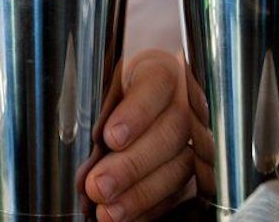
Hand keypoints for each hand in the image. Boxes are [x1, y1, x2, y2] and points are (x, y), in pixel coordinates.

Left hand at [84, 50, 192, 220]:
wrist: (145, 95)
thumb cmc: (119, 88)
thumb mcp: (106, 82)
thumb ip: (99, 105)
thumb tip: (83, 142)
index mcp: (159, 72)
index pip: (154, 85)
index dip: (135, 113)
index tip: (110, 137)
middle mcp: (183, 102)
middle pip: (168, 133)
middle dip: (131, 165)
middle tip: (98, 185)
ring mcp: (193, 137)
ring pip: (177, 167)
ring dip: (140, 194)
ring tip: (108, 211)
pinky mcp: (195, 169)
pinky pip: (178, 192)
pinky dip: (149, 207)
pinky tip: (126, 214)